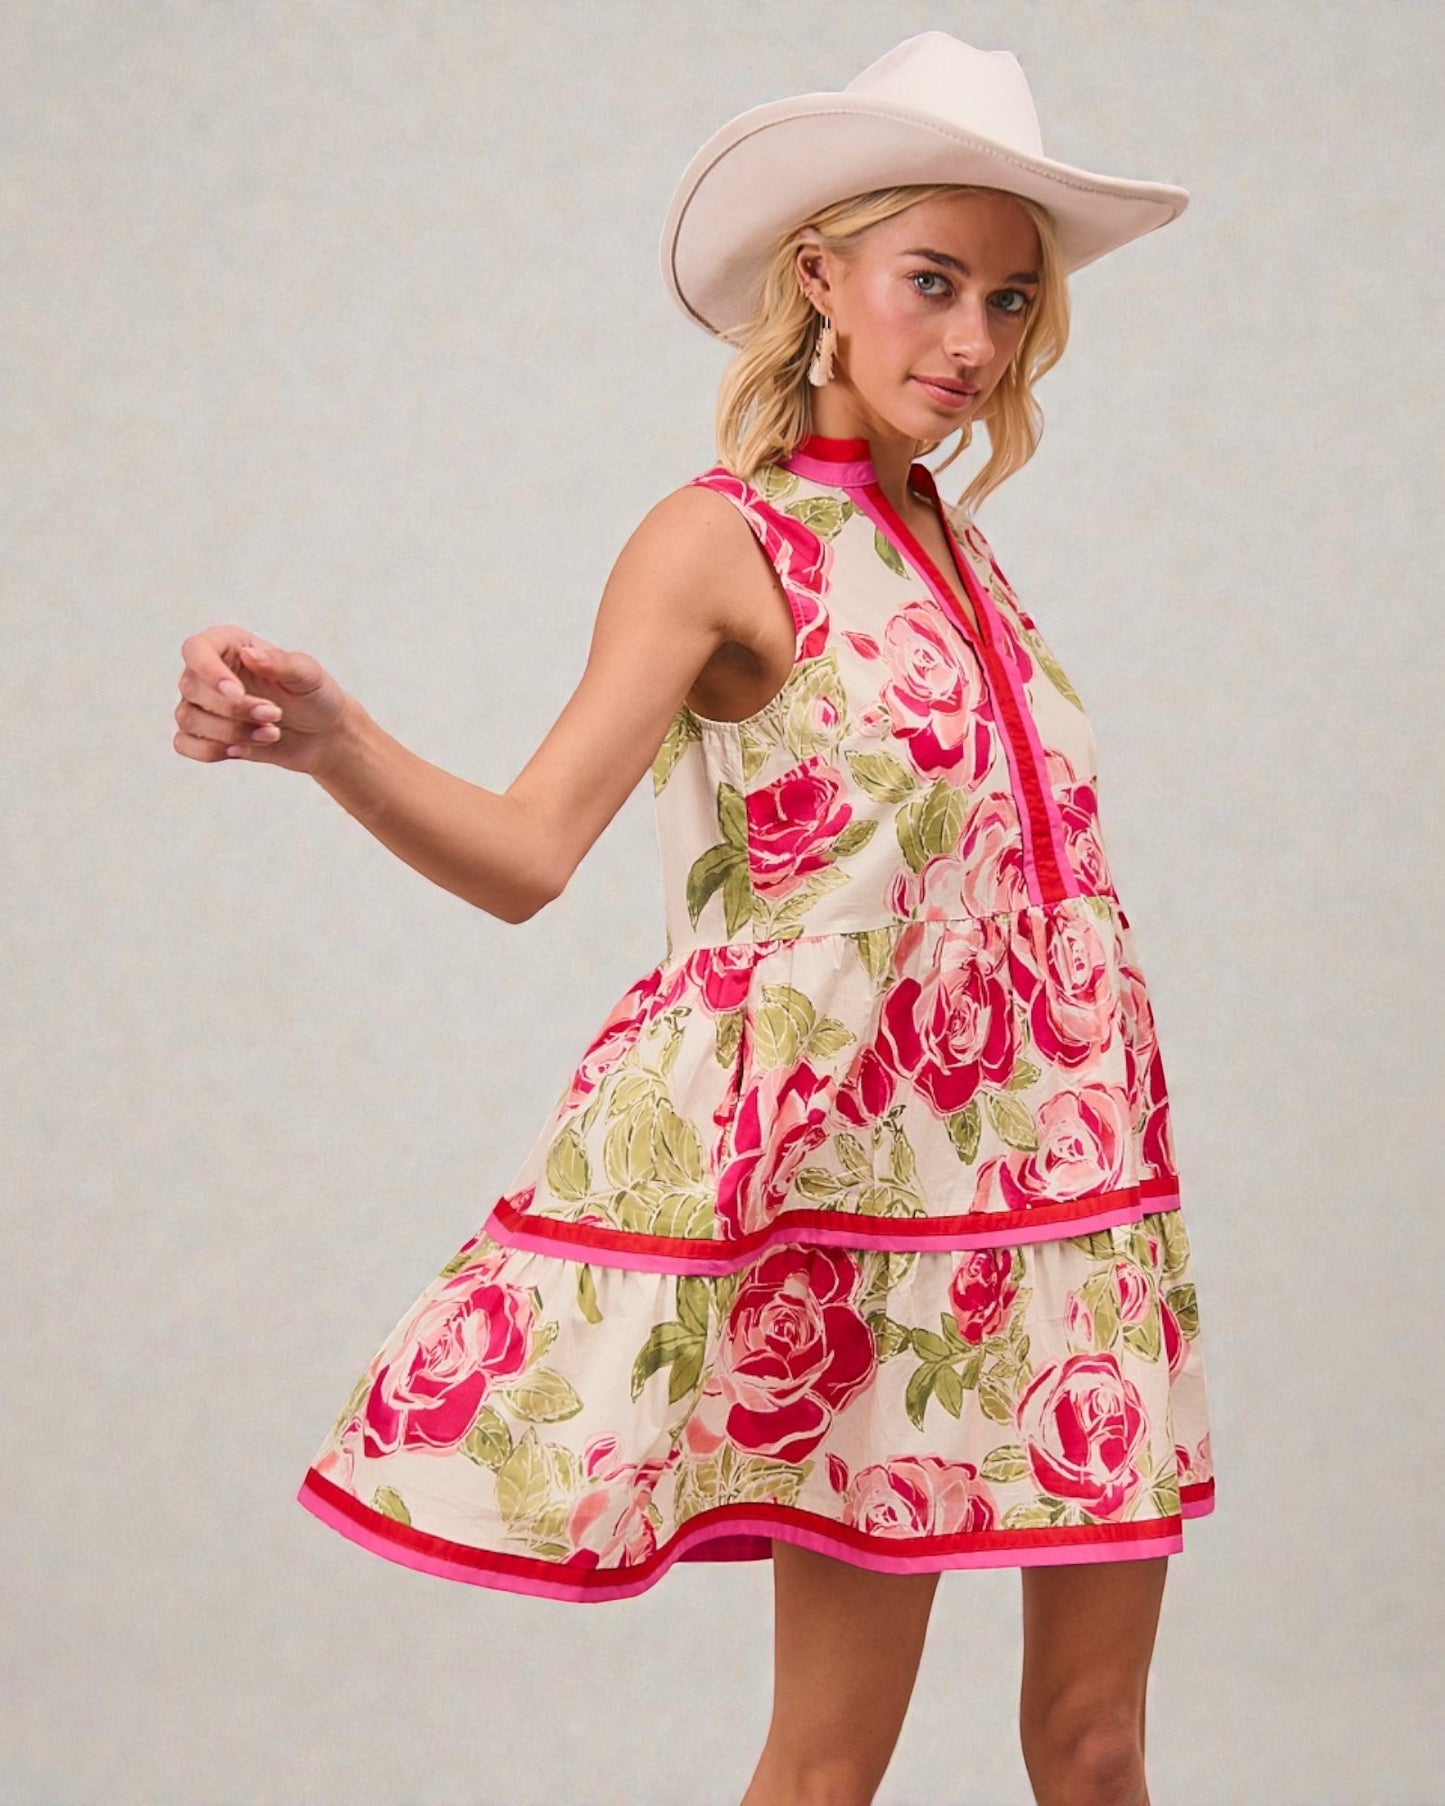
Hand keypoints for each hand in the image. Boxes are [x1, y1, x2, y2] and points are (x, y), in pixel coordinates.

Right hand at [173, 625, 349, 775]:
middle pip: (192, 688)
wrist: (323, 734)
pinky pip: (184, 744)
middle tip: (275, 714)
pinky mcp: (206, 735)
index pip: (196, 650)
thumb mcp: (309, 675)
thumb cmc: (314, 696)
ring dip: (230, 731)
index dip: (209, 671)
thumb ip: (282, 662)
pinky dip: (211, 751)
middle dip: (234, 708)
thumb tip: (249, 656)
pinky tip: (242, 750)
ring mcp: (204, 705)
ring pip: (188, 719)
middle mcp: (209, 673)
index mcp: (230, 647)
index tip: (237, 692)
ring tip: (271, 733)